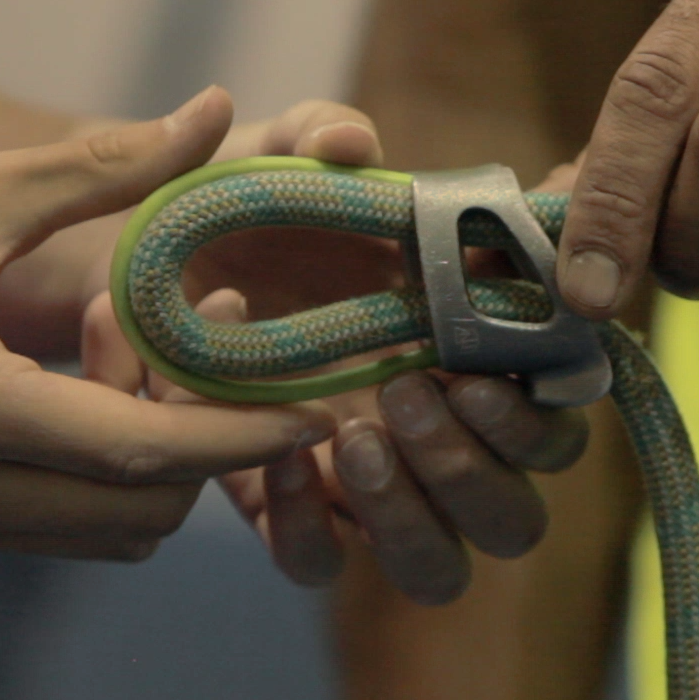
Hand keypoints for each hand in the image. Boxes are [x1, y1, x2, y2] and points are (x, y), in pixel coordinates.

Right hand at [0, 89, 333, 558]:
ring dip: (149, 451)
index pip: (145, 457)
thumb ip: (105, 164)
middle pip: (141, 513)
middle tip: (191, 320)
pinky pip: (56, 519)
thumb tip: (217, 112)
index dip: (243, 437)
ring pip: (105, 529)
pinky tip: (80, 362)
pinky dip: (99, 464)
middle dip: (197, 431)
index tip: (317, 408)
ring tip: (124, 332)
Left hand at [83, 154, 589, 604]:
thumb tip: (350, 141)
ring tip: (352, 435)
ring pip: (438, 567)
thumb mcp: (280, 153)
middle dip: (475, 468)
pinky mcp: (288, 512)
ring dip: (410, 514)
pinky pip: (318, 561)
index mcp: (471, 359)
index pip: (553, 423)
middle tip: (411, 393)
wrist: (145, 253)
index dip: (536, 415)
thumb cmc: (248, 202)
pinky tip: (279, 459)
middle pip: (514, 518)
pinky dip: (306, 525)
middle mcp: (434, 439)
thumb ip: (319, 133)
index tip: (480, 370)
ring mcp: (365, 488)